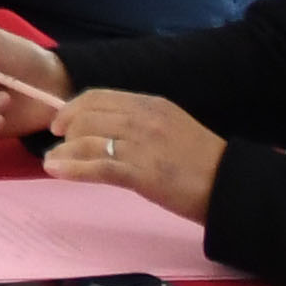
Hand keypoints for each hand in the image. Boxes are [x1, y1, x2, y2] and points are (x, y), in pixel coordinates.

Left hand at [42, 89, 225, 221]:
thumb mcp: (172, 127)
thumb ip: (140, 123)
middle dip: (66, 131)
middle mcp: (144, 119)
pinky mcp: (142, 173)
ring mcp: (142, 145)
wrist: (233, 187)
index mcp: (152, 104)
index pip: (99, 97)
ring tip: (53, 162)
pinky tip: (56, 170)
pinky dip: (71, 168)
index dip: (73, 109)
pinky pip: (97, 166)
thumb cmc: (203, 163)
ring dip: (63, 151)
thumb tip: (105, 129)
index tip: (61, 123)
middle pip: (87, 117)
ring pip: (87, 140)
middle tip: (58, 146)